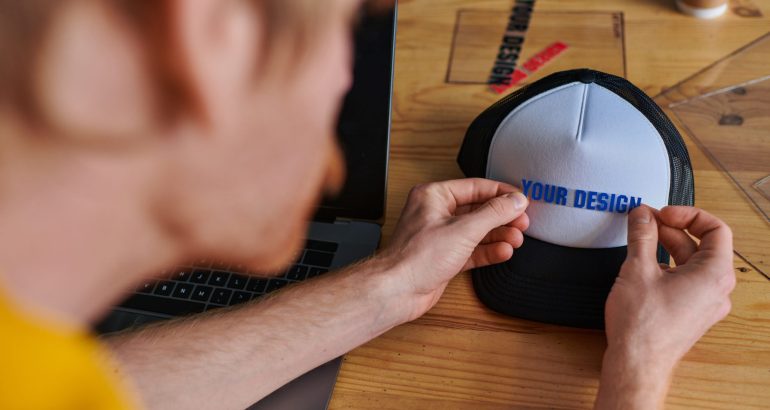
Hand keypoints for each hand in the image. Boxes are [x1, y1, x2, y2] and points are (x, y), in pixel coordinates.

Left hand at [380, 178, 528, 322]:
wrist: (398, 291)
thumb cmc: (416, 257)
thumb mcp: (463, 229)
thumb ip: (494, 213)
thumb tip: (515, 201)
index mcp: (434, 196)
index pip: (475, 187)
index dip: (501, 193)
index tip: (521, 199)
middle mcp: (436, 213)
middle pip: (478, 209)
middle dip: (502, 217)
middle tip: (522, 222)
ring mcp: (441, 236)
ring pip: (477, 230)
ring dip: (498, 235)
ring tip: (516, 238)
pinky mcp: (445, 256)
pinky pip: (472, 249)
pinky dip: (488, 250)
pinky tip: (503, 251)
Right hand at [596, 205, 734, 408]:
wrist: (636, 363)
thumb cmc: (643, 327)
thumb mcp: (637, 269)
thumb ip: (642, 235)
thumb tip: (642, 215)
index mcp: (715, 275)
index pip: (716, 229)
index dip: (688, 215)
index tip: (664, 213)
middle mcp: (717, 290)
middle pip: (701, 246)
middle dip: (671, 230)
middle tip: (645, 222)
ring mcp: (705, 304)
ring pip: (690, 264)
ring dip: (667, 248)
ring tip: (640, 241)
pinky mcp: (690, 313)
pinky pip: (684, 281)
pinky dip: (666, 267)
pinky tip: (642, 266)